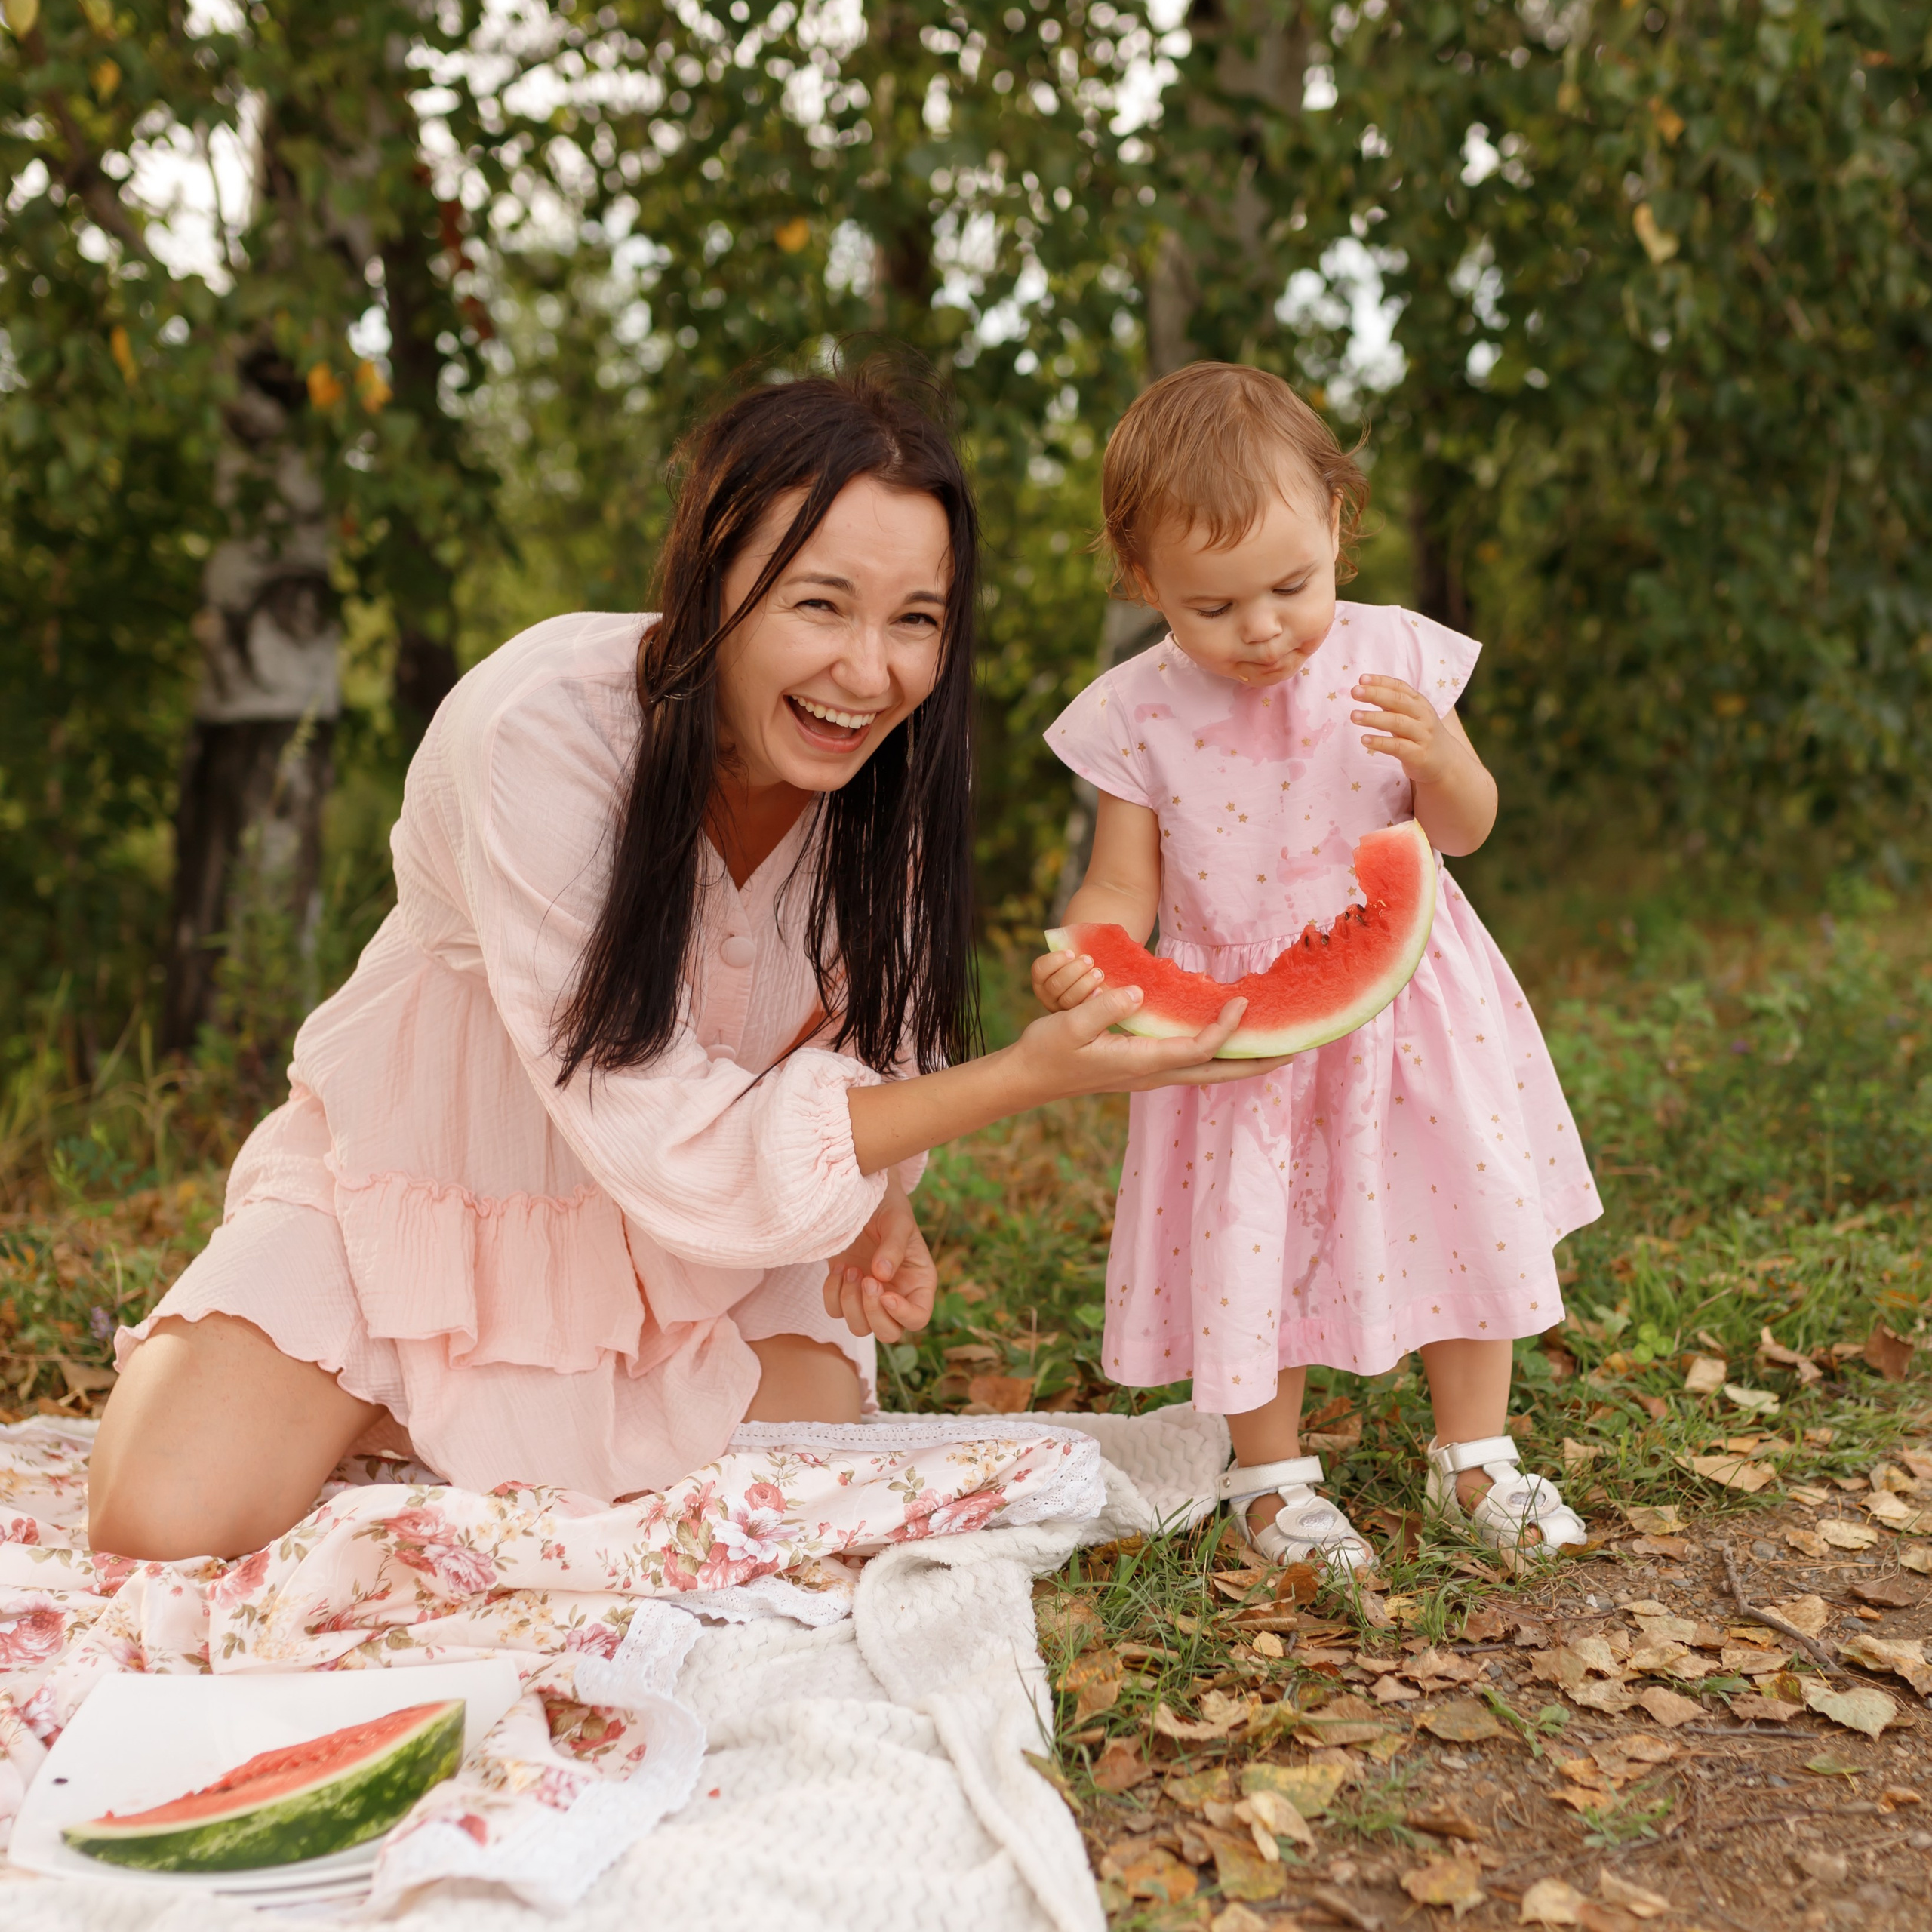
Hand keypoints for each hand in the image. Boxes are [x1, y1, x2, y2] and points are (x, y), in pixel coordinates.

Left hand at [820, 1177, 936, 1342]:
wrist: (861, 1196)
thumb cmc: (888, 1207)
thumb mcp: (898, 1220)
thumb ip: (893, 1247)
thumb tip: (882, 1275)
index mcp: (919, 1283)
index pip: (918, 1317)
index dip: (902, 1314)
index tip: (884, 1291)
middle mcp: (897, 1296)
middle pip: (889, 1333)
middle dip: (873, 1313)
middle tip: (866, 1280)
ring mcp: (870, 1297)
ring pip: (860, 1328)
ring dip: (851, 1303)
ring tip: (850, 1269)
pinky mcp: (846, 1291)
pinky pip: (835, 1312)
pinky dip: (832, 1295)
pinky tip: (838, 1268)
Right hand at [1014, 981, 1291, 1097]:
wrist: (1027, 1079)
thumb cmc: (1045, 1051)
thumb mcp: (1067, 1026)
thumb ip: (1101, 1009)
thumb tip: (1136, 995)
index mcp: (1140, 1063)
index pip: (1197, 1049)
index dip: (1224, 1029)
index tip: (1244, 1002)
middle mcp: (1153, 1074)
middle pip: (1217, 1072)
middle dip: (1257, 1061)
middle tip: (1296, 1048)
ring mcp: (1150, 1075)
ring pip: (1209, 1072)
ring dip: (1243, 1061)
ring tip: (1275, 1046)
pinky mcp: (1144, 1069)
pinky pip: (1193, 1065)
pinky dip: (1219, 1055)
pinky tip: (1229, 1041)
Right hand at [1032, 946, 1105, 1012]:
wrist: (1096, 973)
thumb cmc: (1086, 960)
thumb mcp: (1077, 952)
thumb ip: (1075, 945)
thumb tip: (1083, 935)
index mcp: (1042, 977)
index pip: (1040, 969)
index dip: (1054, 960)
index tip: (1071, 953)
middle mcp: (1048, 995)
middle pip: (1055, 985)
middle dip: (1073, 971)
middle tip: (1089, 960)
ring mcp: (1061, 1008)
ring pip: (1067, 1000)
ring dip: (1083, 984)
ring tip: (1098, 973)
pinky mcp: (1077, 1017)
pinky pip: (1081, 1011)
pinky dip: (1090, 1000)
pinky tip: (1100, 990)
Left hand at [1350, 675, 1460, 784]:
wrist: (1446, 761)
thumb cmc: (1421, 734)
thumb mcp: (1411, 715)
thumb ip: (1392, 703)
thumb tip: (1364, 689)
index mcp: (1419, 703)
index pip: (1400, 687)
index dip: (1381, 682)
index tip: (1362, 679)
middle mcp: (1423, 716)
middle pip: (1398, 701)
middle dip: (1376, 695)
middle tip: (1355, 692)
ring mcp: (1422, 735)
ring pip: (1397, 722)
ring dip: (1374, 718)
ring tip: (1354, 715)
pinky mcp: (1419, 755)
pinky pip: (1397, 747)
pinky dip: (1380, 742)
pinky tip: (1364, 740)